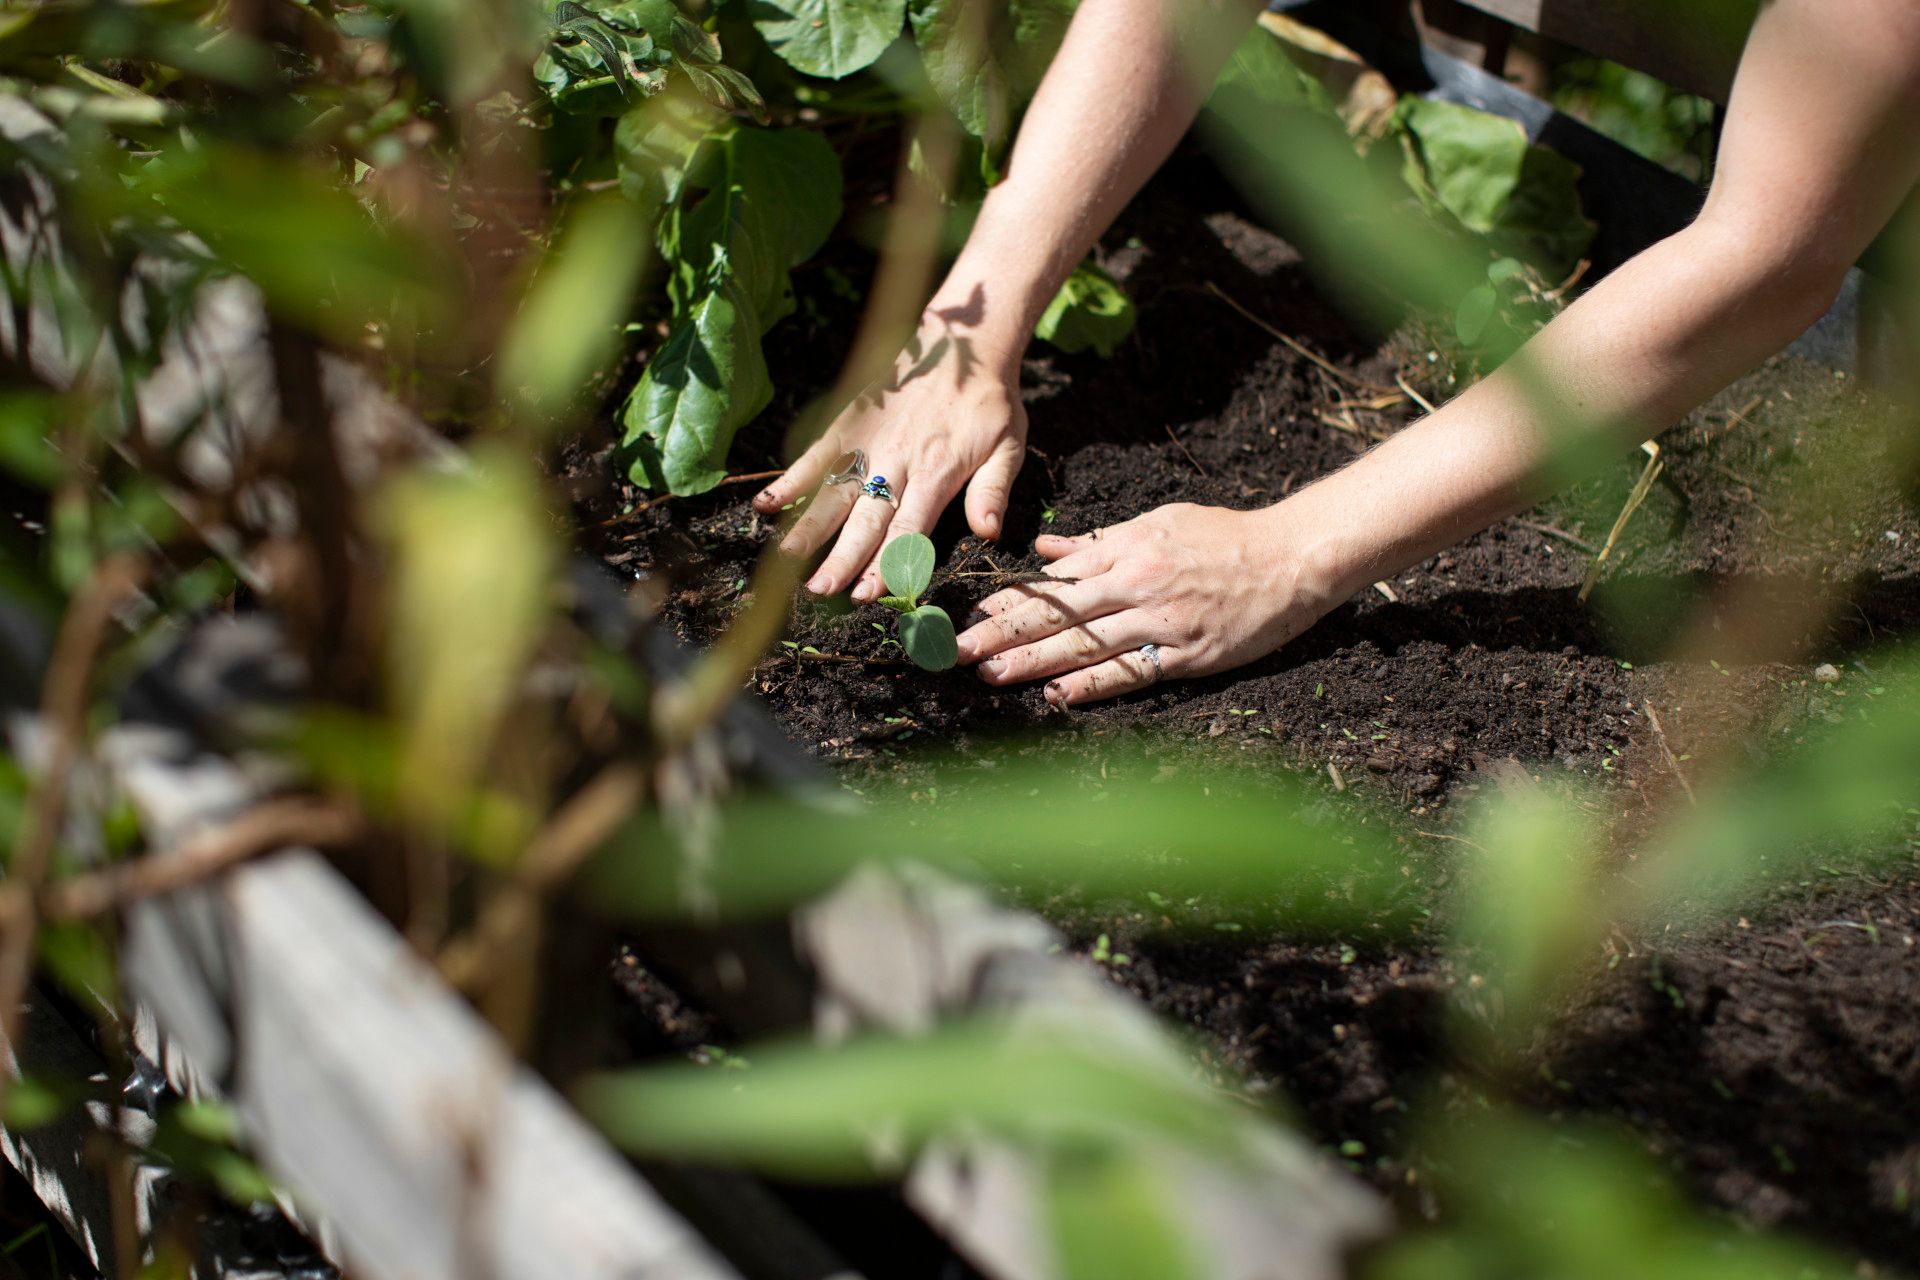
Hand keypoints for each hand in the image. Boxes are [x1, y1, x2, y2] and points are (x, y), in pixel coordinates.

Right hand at [752, 304, 1027, 602]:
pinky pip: (817, 455)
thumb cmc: (989, 401)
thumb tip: (989, 533)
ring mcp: (869, 441)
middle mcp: (898, 460)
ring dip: (810, 527)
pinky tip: (767, 504)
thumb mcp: (1009, 445)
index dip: (887, 564)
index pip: (908, 529)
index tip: (867, 594)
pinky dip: (791, 479)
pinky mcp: (850, 423)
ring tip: (787, 559)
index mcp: (938, 471)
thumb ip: (993, 490)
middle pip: (866, 519)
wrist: (964, 341)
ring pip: (835, 492)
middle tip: (819, 589)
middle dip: (842, 557)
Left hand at [953, 502, 1332, 705]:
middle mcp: (1135, 584)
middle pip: (1057, 612)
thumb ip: (1102, 541)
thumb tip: (1047, 549)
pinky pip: (1130, 672)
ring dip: (1033, 662)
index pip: (1054, 580)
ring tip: (990, 675)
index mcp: (1125, 550)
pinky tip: (1057, 696)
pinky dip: (1093, 685)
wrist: (1291, 556)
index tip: (970, 616)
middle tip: (958, 652)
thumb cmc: (1226, 537)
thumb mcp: (1160, 522)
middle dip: (1003, 633)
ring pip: (1084, 644)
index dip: (1010, 601)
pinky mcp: (1186, 654)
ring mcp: (1159, 621)